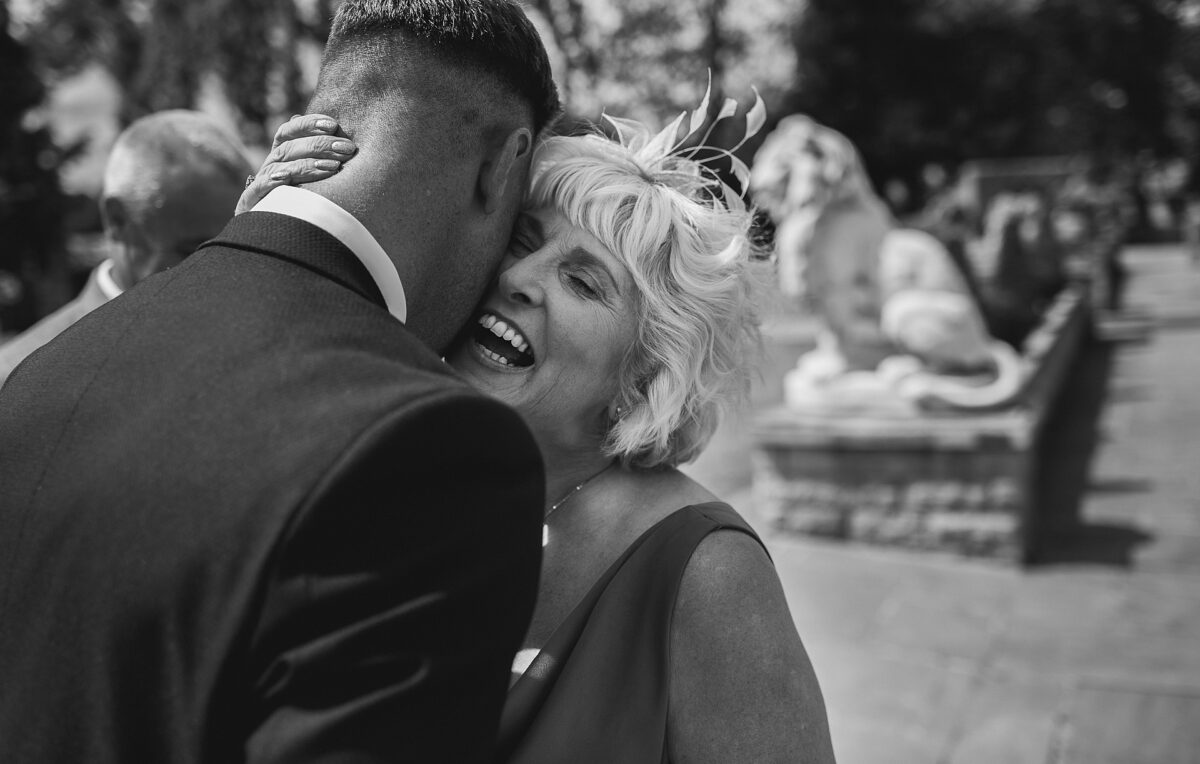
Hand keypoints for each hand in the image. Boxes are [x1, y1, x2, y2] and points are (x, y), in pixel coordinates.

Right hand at [236, 114, 356, 214]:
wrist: (285, 244)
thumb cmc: (312, 210)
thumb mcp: (322, 184)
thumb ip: (326, 159)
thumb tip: (338, 132)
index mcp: (283, 158)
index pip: (288, 131)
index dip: (308, 124)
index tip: (333, 124)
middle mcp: (270, 168)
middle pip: (288, 147)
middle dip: (319, 145)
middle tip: (347, 148)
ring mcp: (260, 185)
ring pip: (279, 165)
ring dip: (307, 164)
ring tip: (335, 167)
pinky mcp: (251, 204)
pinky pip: (259, 188)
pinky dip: (273, 181)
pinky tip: (289, 178)